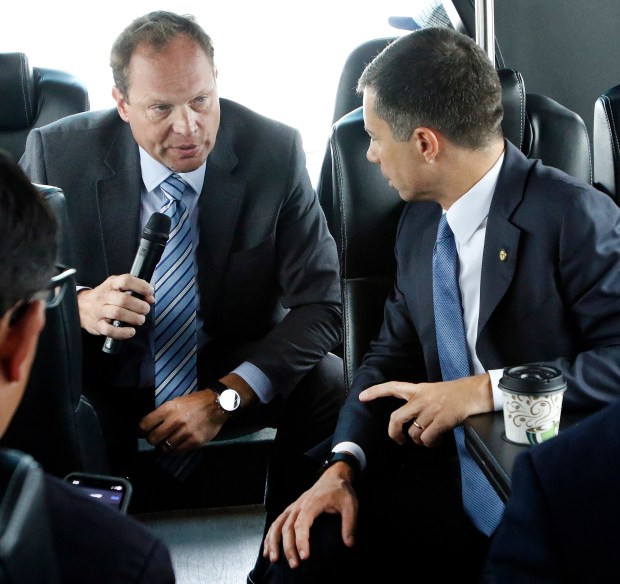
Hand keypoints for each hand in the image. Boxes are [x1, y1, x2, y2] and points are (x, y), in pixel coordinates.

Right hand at [77, 274, 154, 337]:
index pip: (126, 280)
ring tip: (140, 319)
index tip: (149, 293)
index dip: (141, 286)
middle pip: (124, 299)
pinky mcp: (97, 325)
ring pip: (118, 313)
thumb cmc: (105, 296)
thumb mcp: (117, 287)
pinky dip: (123, 332)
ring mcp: (99, 311)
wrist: (80, 306)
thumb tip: (150, 298)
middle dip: (140, 306)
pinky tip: (130, 331)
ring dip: (134, 318)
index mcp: (111, 284)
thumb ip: (135, 290)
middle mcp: (104, 296)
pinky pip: (110, 330)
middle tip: (145, 310)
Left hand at [139, 390, 226, 452]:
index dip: (142, 430)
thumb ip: (163, 413)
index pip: (145, 424)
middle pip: (153, 438)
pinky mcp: (194, 441)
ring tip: (167, 442)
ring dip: (164, 446)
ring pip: (164, 447)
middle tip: (156, 438)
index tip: (144, 432)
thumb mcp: (176, 402)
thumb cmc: (194, 402)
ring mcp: (185, 432)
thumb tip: (149, 426)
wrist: (217, 405)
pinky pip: (177, 451)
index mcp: (169, 409)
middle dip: (152, 439)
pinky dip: (175, 449)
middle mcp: (175, 421)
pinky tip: (177, 444)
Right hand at [263, 463, 357, 568]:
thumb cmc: (341, 491)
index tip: (305, 556)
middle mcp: (299, 505)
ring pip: (278, 524)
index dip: (301, 540)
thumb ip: (350, 524)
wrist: (334, 476)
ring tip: (273, 559)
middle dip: (288, 547)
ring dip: (274, 541)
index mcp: (312, 503)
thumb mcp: (351, 505)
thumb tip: (349, 544)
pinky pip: (277, 522)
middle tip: (294, 565)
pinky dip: (270, 535)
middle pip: (288, 527)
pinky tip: (267, 549)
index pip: (302, 523)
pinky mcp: (292, 509)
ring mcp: (294, 507)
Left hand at [359, 373, 492, 446]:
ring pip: (413, 432)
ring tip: (429, 439)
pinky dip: (430, 444)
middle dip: (394, 433)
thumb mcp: (435, 392)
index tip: (361, 396)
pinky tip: (436, 441)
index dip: (375, 392)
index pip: (392, 387)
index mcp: (418, 389)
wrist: (476, 392)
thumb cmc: (458, 393)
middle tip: (399, 440)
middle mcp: (421, 399)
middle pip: (396, 418)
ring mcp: (430, 410)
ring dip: (419, 441)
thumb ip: (421, 403)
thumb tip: (414, 424)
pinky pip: (427, 439)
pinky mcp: (440, 420)